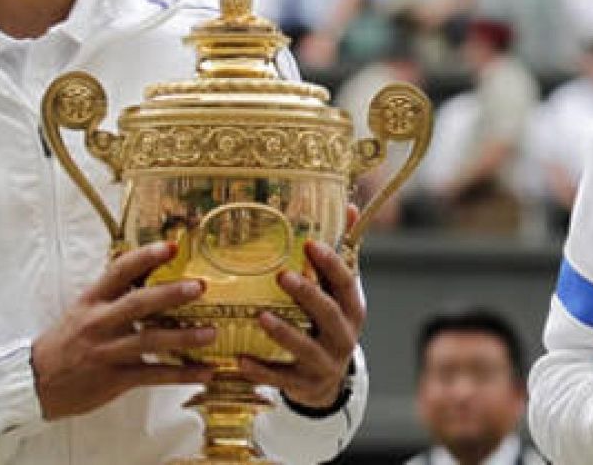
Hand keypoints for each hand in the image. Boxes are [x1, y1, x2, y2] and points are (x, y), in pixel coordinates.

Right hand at [31, 241, 217, 419]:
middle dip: (172, 293)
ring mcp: (107, 352)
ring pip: (151, 340)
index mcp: (91, 301)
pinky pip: (154, 374)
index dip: (146, 257)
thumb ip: (111, 293)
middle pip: (139, 303)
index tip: (171, 247)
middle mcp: (99, 323)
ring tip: (212, 332)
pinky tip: (205, 372)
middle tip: (200, 286)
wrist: (35, 382)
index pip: (119, 271)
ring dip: (185, 337)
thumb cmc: (64, 342)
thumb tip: (147, 269)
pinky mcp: (115, 379)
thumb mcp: (81, 310)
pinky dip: (183, 374)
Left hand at [237, 208, 365, 409]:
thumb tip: (349, 207)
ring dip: (283, 333)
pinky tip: (240, 360)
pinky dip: (261, 371)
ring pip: (305, 348)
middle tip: (282, 275)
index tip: (309, 244)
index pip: (346, 283)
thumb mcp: (341, 293)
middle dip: (307, 295)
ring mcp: (324, 363)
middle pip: (329, 314)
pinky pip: (281, 378)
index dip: (330, 264)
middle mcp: (343, 336)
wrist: (328, 382)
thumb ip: (342, 254)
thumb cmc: (330, 325)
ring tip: (260, 317)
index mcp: (353, 308)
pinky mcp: (303, 384)